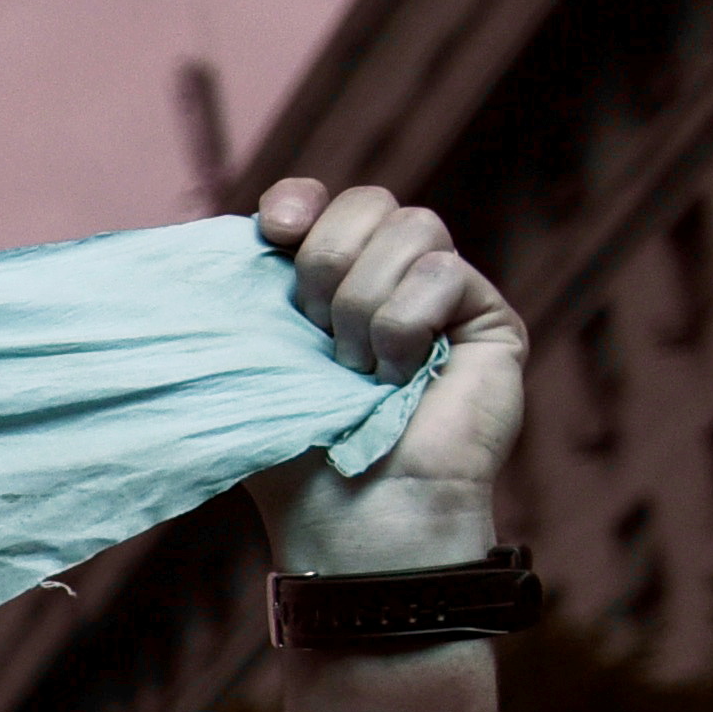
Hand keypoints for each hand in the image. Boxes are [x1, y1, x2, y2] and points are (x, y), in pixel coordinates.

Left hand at [242, 181, 523, 572]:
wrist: (353, 510)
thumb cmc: (293, 451)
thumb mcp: (249, 362)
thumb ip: (243, 295)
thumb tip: (224, 232)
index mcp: (324, 284)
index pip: (319, 201)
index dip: (297, 202)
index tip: (272, 232)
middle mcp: (386, 280)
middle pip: (365, 203)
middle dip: (325, 265)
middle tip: (315, 338)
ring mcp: (442, 295)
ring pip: (410, 226)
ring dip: (364, 306)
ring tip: (358, 371)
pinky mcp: (488, 316)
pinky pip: (443, 270)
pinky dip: (406, 327)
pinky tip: (400, 379)